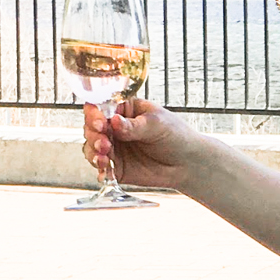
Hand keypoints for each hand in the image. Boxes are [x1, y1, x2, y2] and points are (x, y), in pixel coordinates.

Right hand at [80, 97, 197, 193]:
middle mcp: (115, 128)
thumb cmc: (175, 135)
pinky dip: (100, 170)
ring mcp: (115, 148)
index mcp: (123, 110)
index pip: (101, 107)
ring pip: (92, 147)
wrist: (188, 163)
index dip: (95, 114)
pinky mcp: (117, 167)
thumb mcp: (156, 124)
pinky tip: (105, 172)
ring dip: (94, 152)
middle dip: (93, 135)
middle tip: (104, 142)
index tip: (100, 122)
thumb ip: (134, 125)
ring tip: (105, 157)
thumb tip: (114, 121)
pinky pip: (101, 168)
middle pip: (91, 128)